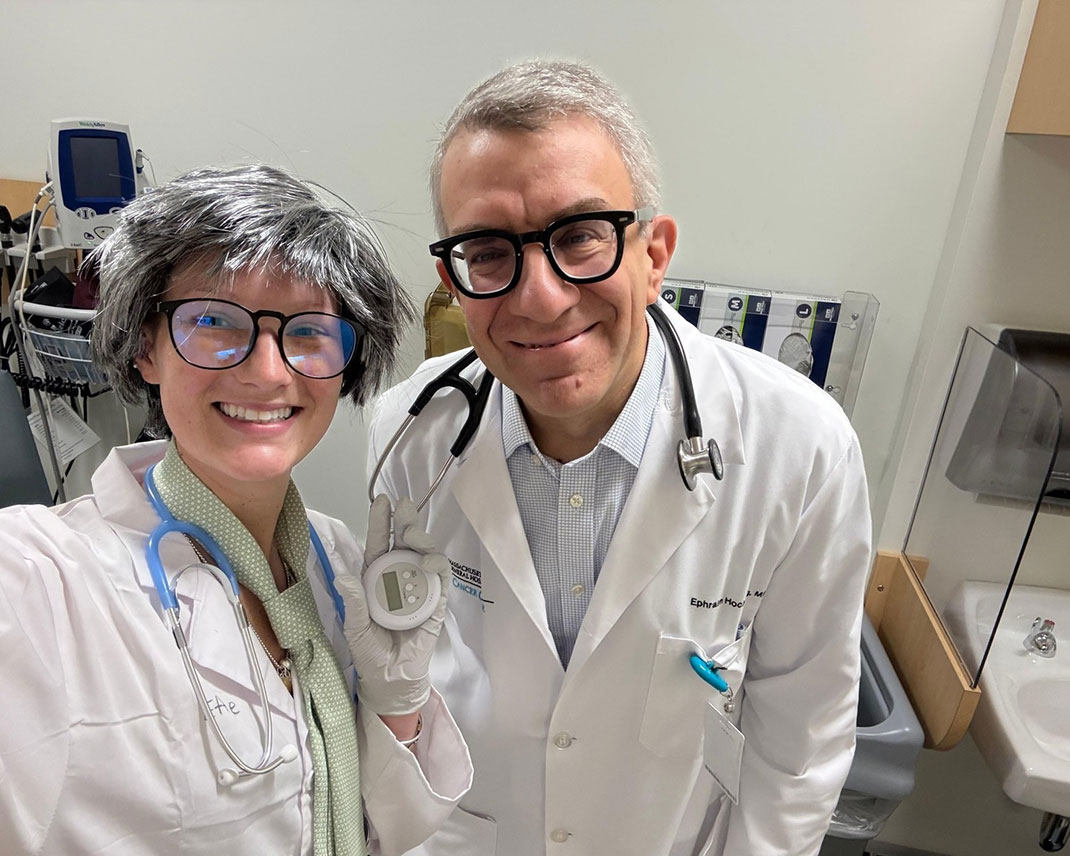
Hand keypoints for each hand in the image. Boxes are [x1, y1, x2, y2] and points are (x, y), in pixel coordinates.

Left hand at [337, 495, 451, 715]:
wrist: (390, 678)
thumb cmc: (369, 651)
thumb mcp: (355, 627)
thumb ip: (352, 601)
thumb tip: (343, 575)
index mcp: (376, 578)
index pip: (379, 544)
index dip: (381, 522)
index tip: (383, 500)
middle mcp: (399, 577)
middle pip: (405, 543)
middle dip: (405, 521)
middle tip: (404, 506)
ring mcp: (420, 587)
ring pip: (424, 555)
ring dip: (421, 541)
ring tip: (413, 534)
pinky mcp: (436, 602)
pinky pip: (440, 579)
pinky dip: (437, 566)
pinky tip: (430, 561)